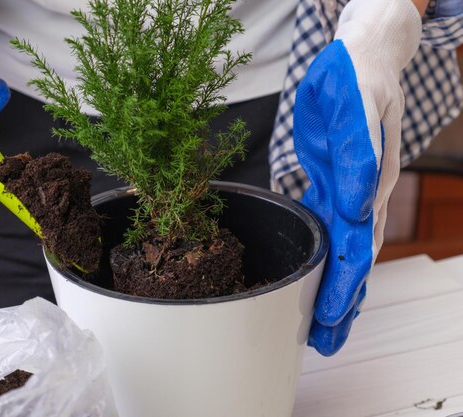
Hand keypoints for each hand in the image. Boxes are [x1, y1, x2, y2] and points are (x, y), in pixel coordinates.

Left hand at [294, 0, 421, 355]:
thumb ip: (358, 153)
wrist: (362, 61)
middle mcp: (363, 197)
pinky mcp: (333, 186)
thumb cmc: (355, 78)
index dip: (341, 284)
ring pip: (345, 255)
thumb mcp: (354, 106)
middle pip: (353, 262)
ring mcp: (350, 194)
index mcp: (367, 185)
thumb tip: (356, 201)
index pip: (355, 246)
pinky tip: (320, 282)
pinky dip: (326, 264)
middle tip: (323, 344)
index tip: (327, 316)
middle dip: (339, 304)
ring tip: (324, 330)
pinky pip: (332, 234)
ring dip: (336, 292)